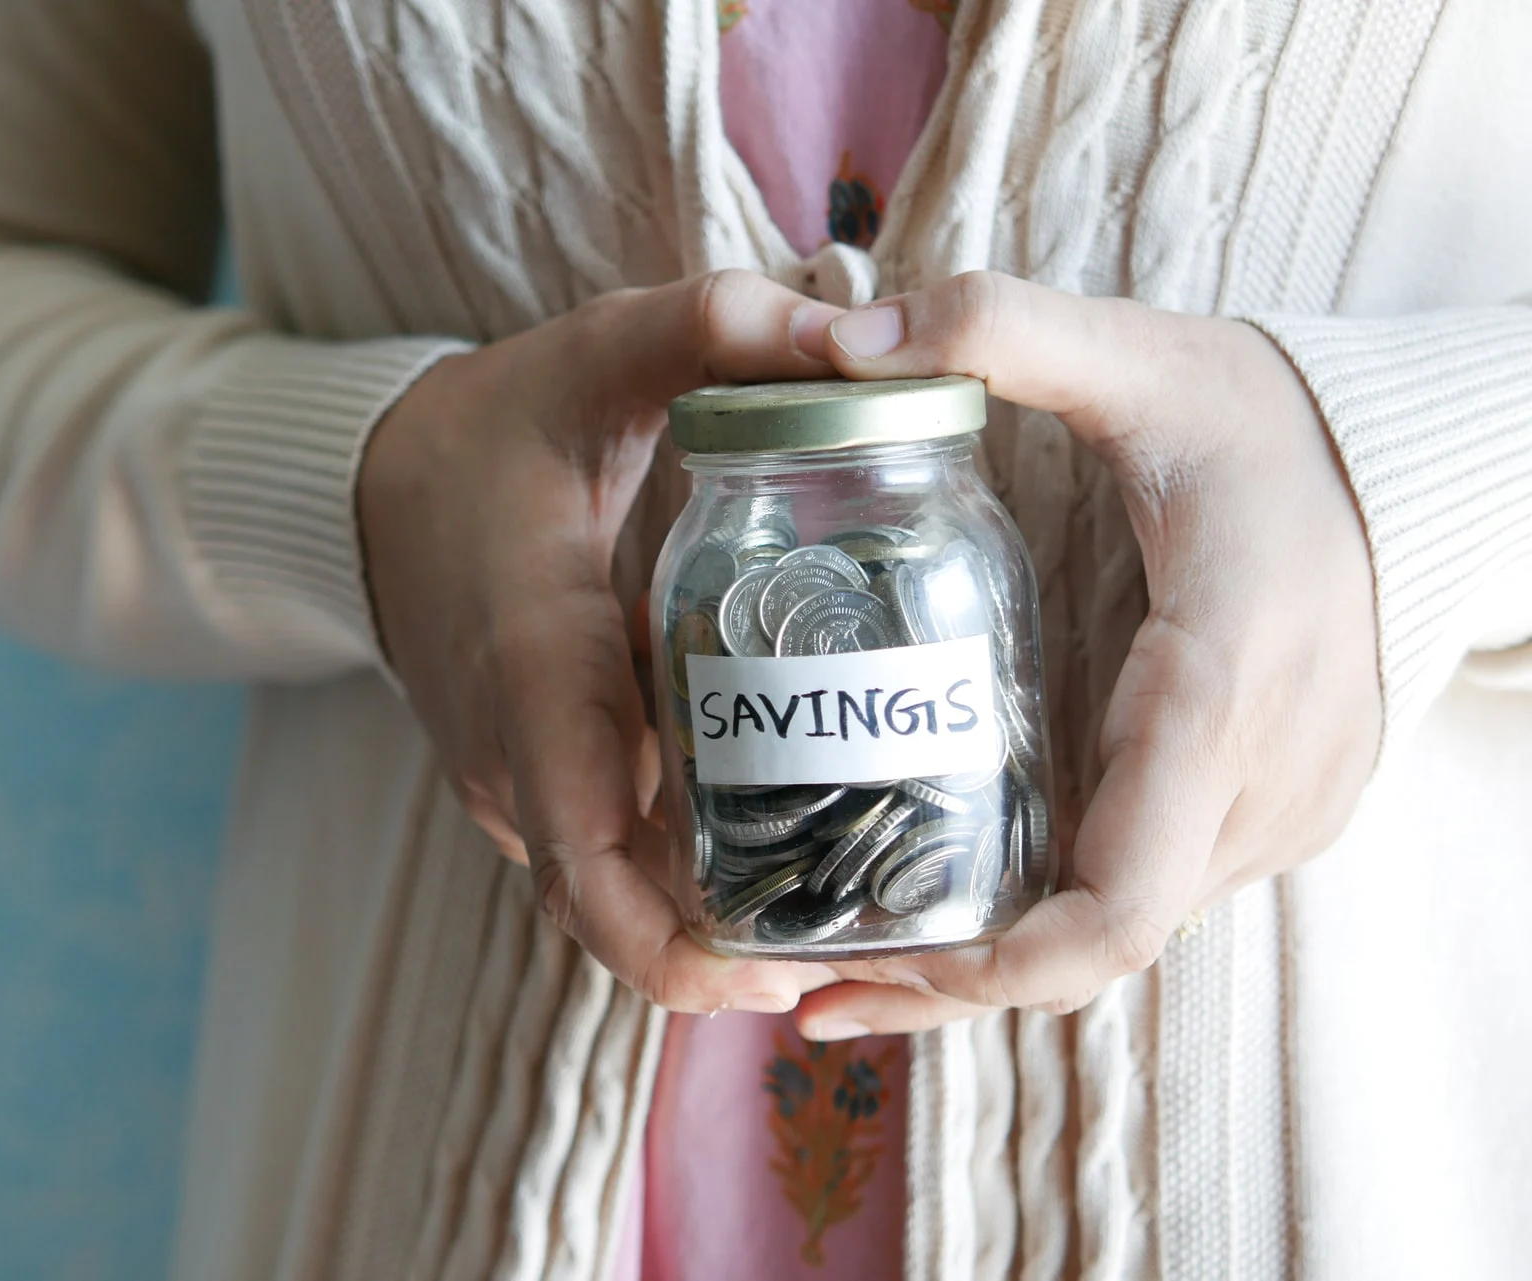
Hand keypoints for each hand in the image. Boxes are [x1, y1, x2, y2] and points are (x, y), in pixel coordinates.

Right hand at [358, 270, 843, 1013]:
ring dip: (712, 916)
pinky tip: (779, 831)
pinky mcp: (520, 781)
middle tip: (862, 940)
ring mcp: (507, 780)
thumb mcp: (599, 354)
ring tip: (847, 895)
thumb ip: (716, 328)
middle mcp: (511, 754)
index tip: (784, 974)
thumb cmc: (494, 427)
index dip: (677, 952)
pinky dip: (679, 868)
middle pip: (615, 911)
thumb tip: (860, 336)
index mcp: (534, 669)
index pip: (587, 865)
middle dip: (730, 954)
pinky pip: (601, 853)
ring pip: (612, 892)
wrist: (370, 485)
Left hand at [790, 271, 1381, 1036]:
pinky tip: (947, 904)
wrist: (1417, 463)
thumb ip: (1001, 330)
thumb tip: (839, 334)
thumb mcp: (1143, 358)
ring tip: (845, 956)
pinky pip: (1145, 895)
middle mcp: (1261, 785)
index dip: (997, 965)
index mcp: (1218, 691)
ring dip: (992, 960)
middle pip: (1096, 945)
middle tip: (805, 987)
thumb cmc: (1273, 420)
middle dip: (953, 980)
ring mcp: (1277, 813)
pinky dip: (1047, 919)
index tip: (875, 968)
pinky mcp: (1268, 812)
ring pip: (1119, 933)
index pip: (1118, 899)